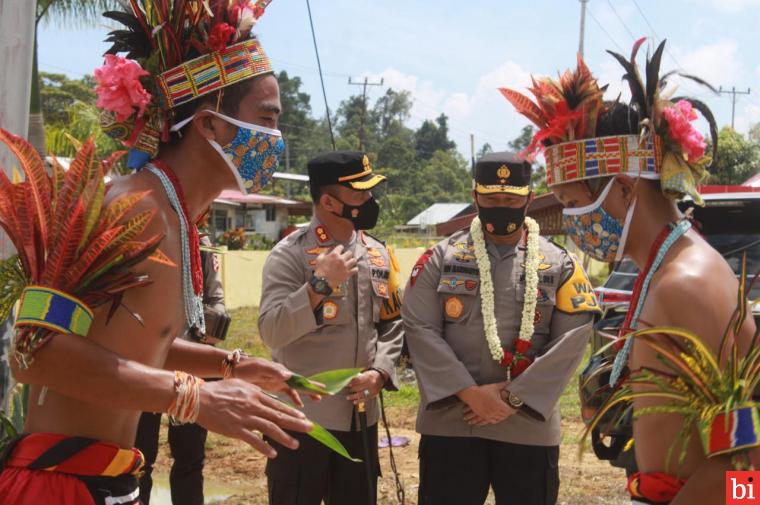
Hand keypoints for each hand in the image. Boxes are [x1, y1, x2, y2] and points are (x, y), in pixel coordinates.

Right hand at [196, 378, 312, 458]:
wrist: (199, 398)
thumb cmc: (219, 390)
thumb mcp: (240, 385)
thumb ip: (254, 392)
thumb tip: (264, 397)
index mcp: (255, 395)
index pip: (278, 405)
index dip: (292, 412)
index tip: (303, 417)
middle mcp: (253, 406)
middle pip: (279, 416)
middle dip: (296, 423)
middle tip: (310, 428)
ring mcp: (245, 418)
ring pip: (270, 428)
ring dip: (284, 437)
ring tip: (296, 444)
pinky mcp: (235, 430)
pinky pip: (253, 440)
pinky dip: (264, 447)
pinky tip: (273, 453)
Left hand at [233, 356, 320, 406]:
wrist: (235, 370)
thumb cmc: (247, 366)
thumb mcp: (260, 367)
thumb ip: (274, 371)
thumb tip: (289, 375)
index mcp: (281, 371)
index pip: (299, 378)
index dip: (311, 384)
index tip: (322, 388)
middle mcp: (282, 376)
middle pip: (301, 383)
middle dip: (313, 388)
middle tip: (325, 394)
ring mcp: (278, 381)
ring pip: (296, 389)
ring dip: (306, 394)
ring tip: (318, 399)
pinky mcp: (273, 386)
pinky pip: (287, 393)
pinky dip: (294, 398)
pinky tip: (299, 405)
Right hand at [314, 244, 357, 287]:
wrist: (322, 282)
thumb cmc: (320, 270)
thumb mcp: (319, 259)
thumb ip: (324, 252)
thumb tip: (328, 250)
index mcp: (334, 254)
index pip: (341, 247)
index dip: (340, 248)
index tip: (340, 250)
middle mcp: (341, 259)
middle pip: (350, 252)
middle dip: (347, 254)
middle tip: (345, 256)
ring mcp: (345, 266)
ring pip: (354, 260)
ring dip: (352, 261)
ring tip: (349, 262)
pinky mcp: (347, 273)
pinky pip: (355, 269)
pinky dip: (354, 269)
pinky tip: (352, 269)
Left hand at [346, 369, 385, 403]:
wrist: (381, 377)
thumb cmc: (370, 375)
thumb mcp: (366, 373)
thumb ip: (359, 377)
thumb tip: (349, 382)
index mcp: (368, 376)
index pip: (358, 380)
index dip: (352, 383)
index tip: (347, 385)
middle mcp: (371, 383)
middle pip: (359, 387)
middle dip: (352, 389)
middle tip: (348, 390)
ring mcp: (373, 390)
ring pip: (361, 394)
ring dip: (354, 396)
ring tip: (348, 397)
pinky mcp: (373, 394)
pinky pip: (365, 399)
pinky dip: (359, 401)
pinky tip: (354, 401)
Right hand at [457, 382, 513, 424]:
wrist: (471, 394)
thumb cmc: (482, 391)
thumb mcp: (494, 387)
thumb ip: (503, 385)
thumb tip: (509, 381)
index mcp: (498, 405)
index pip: (509, 411)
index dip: (513, 410)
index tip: (515, 410)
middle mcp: (494, 411)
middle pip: (505, 416)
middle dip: (508, 413)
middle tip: (510, 411)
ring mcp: (489, 415)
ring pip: (499, 419)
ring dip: (502, 417)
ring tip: (504, 415)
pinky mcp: (484, 416)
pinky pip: (492, 421)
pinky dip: (495, 420)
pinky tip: (496, 419)